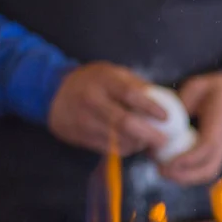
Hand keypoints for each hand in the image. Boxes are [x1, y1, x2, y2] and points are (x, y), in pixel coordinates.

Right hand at [48, 62, 166, 155]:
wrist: (55, 92)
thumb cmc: (93, 81)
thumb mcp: (113, 73)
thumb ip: (137, 85)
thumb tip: (166, 101)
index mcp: (104, 80)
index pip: (130, 94)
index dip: (150, 107)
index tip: (166, 117)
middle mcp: (92, 100)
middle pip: (124, 122)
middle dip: (148, 134)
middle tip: (163, 140)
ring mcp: (83, 120)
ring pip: (117, 139)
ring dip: (138, 144)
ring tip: (149, 142)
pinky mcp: (78, 136)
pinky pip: (108, 149)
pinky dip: (125, 149)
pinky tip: (133, 144)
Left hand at [160, 72, 221, 184]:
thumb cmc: (218, 87)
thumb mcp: (198, 87)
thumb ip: (182, 103)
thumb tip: (162, 120)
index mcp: (221, 123)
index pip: (207, 147)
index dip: (187, 159)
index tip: (166, 162)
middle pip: (209, 169)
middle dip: (183, 176)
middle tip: (160, 170)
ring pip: (208, 173)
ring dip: (186, 178)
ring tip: (164, 172)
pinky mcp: (221, 152)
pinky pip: (207, 168)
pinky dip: (190, 174)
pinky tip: (173, 169)